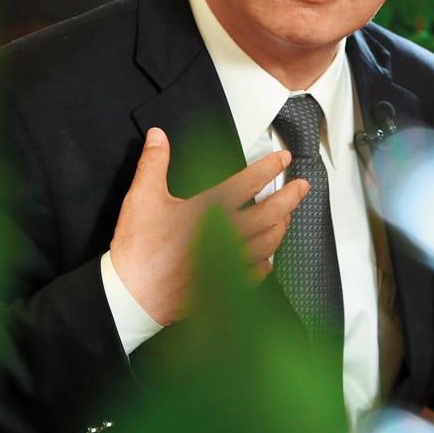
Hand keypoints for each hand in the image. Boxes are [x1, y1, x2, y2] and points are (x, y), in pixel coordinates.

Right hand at [108, 127, 309, 324]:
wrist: (131, 297)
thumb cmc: (137, 248)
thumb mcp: (141, 197)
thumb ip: (153, 162)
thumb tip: (158, 135)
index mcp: (207, 211)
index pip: (247, 183)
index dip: (269, 168)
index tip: (282, 160)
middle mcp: (224, 236)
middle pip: (269, 214)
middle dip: (290, 197)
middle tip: (302, 186)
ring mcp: (228, 263)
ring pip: (268, 244)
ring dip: (281, 227)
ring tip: (287, 217)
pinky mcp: (225, 286)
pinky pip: (256, 273)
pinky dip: (265, 262)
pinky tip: (267, 258)